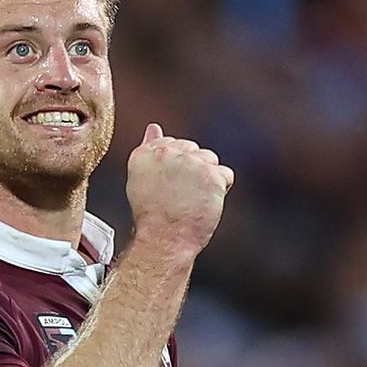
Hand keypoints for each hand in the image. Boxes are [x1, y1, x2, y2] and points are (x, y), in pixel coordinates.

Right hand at [126, 123, 234, 257]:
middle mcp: (168, 152)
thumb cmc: (152, 216)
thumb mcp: (141, 178)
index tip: (172, 186)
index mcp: (147, 152)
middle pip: (194, 151)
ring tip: (193, 200)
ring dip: (208, 178)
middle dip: (193, 170)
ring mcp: (191, 162)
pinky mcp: (211, 175)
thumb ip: (149, 149)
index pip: (173, 144)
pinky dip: (220, 190)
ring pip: (211, 160)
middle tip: (182, 196)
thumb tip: (154, 128)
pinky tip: (205, 202)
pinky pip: (225, 175)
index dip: (177, 167)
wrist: (164, 239)